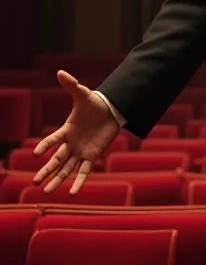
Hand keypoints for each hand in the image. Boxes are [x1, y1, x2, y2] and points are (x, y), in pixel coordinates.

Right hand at [32, 70, 120, 194]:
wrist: (111, 111)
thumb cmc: (94, 103)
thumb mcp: (83, 94)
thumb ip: (72, 85)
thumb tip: (60, 72)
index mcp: (66, 130)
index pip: (53, 140)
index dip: (45, 146)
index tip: (36, 154)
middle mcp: (71, 143)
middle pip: (56, 160)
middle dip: (46, 171)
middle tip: (35, 183)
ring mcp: (81, 151)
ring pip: (67, 169)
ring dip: (58, 180)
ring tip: (47, 192)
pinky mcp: (93, 155)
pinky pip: (85, 171)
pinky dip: (79, 181)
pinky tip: (72, 193)